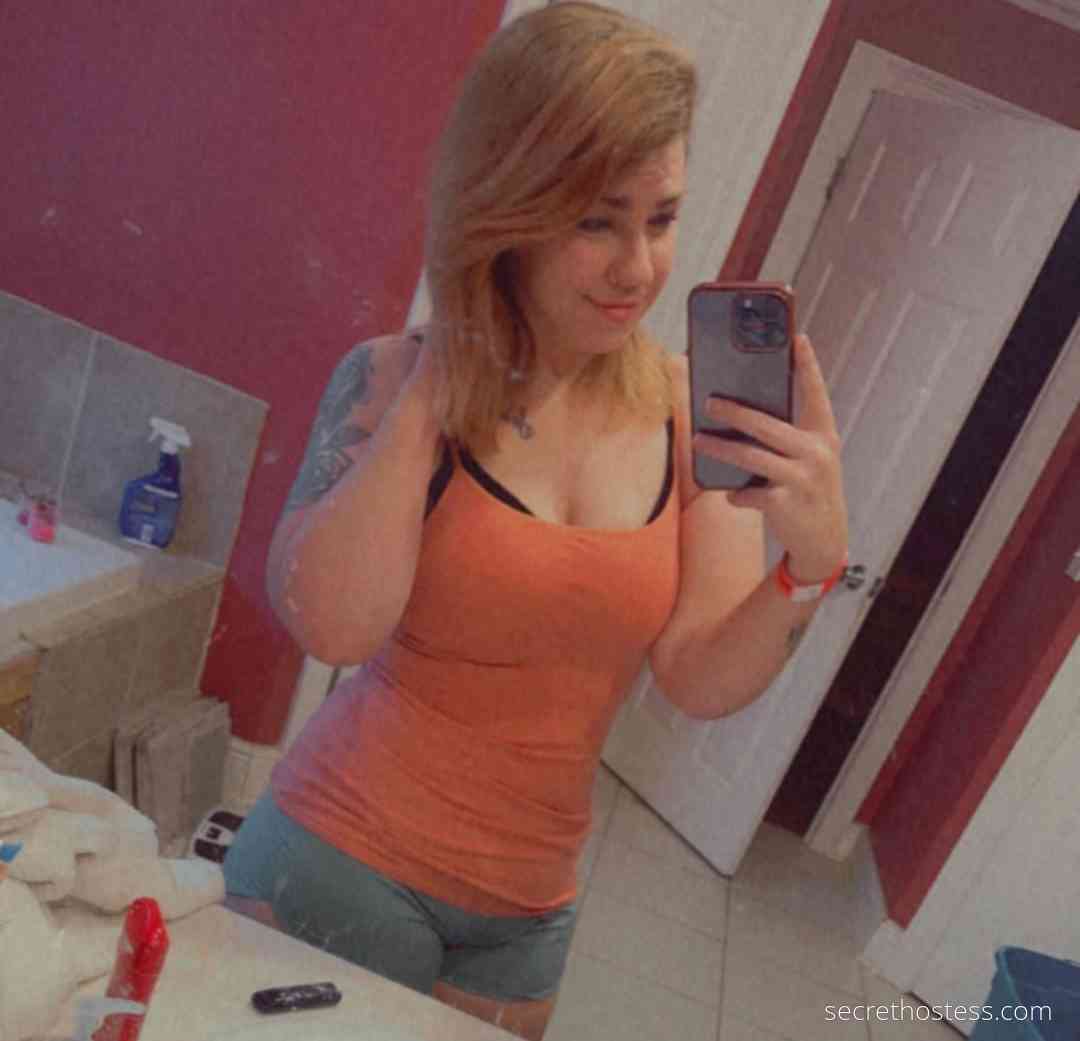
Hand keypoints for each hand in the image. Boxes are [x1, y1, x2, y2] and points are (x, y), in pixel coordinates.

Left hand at [692, 334, 847, 582]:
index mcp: (823, 436)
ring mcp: (803, 479)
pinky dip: (736, 494)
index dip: (807, 365)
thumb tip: (739, 415)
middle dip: (734, 412)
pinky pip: (749, 493)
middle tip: (708, 402)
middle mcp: (817, 453)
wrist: (825, 544)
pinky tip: (731, 495)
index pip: (815, 394)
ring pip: (751, 457)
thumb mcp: (809, 462)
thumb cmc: (808, 491)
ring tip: (698, 441)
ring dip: (720, 448)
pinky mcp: (786, 504)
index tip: (797, 337)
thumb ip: (787, 438)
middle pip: (767, 425)